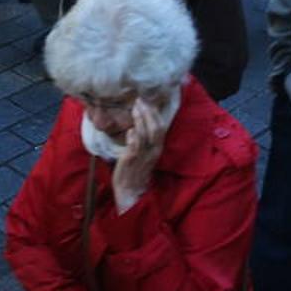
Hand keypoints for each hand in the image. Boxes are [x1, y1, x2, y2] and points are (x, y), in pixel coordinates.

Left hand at [111, 98, 166, 213]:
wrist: (130, 190)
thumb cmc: (135, 169)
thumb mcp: (144, 153)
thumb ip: (143, 139)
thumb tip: (138, 122)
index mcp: (157, 148)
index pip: (161, 127)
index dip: (155, 114)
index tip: (148, 101)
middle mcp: (153, 151)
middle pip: (155, 129)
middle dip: (148, 113)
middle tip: (140, 101)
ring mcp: (143, 155)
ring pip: (146, 135)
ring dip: (140, 120)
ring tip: (135, 109)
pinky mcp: (132, 159)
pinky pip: (135, 146)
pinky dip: (133, 136)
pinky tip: (130, 130)